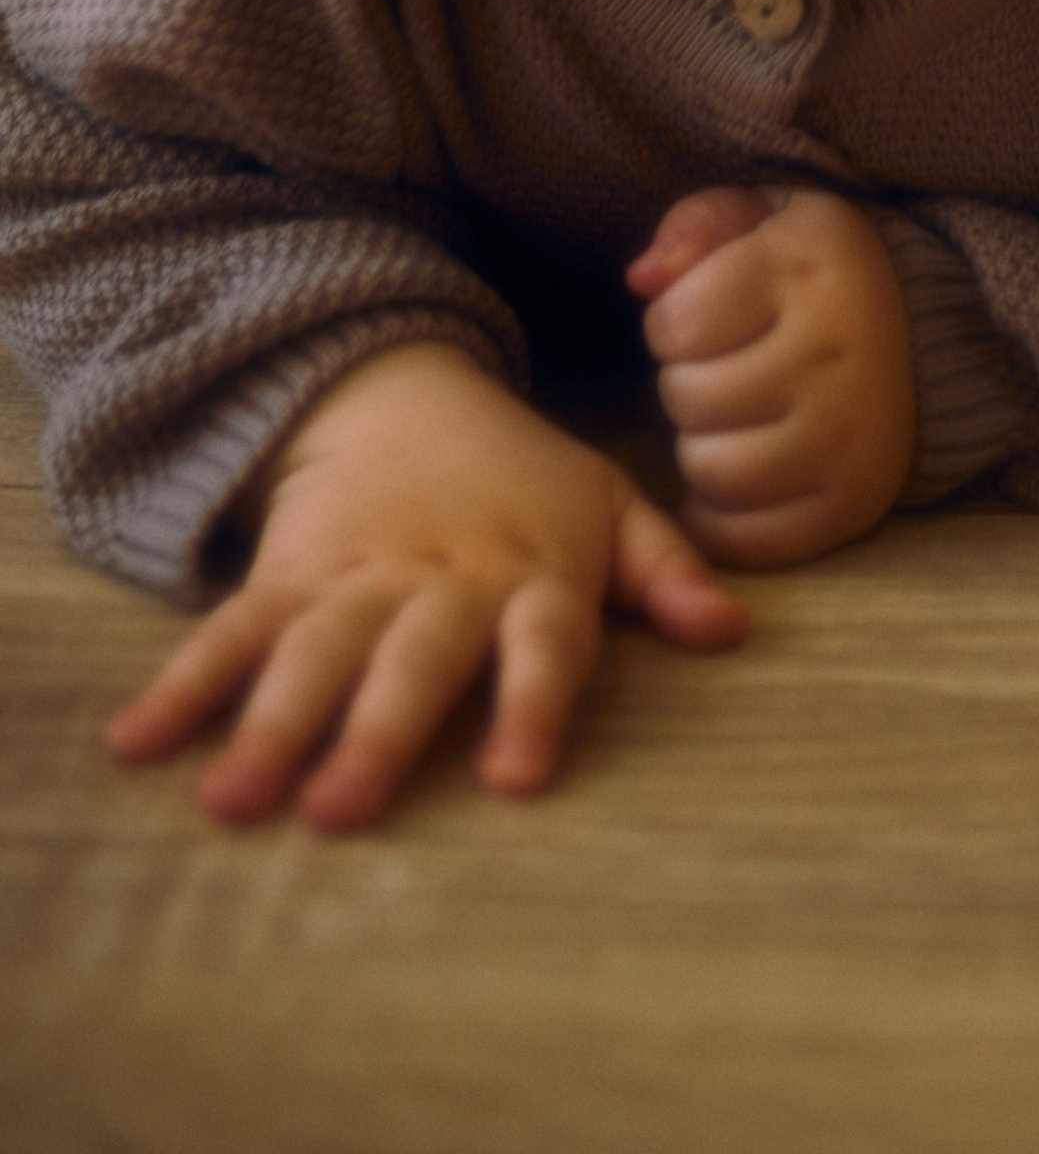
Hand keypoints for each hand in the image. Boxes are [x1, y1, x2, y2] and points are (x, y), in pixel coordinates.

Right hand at [104, 342, 743, 831]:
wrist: (404, 393)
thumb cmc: (522, 480)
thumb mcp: (607, 505)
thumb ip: (666, 572)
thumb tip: (733, 631)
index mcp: (529, 575)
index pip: (542, 643)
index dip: (532, 705)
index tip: (515, 779)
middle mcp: (441, 584)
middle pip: (412, 662)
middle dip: (374, 734)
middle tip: (341, 812)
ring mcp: (357, 580)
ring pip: (314, 654)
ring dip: (272, 727)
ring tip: (233, 801)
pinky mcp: (286, 577)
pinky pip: (231, 632)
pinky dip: (184, 685)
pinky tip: (138, 743)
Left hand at [629, 185, 916, 567]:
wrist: (931, 337)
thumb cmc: (819, 274)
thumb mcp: (767, 217)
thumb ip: (698, 225)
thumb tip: (641, 279)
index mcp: (808, 270)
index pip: (675, 325)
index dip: (675, 322)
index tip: (713, 316)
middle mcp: (833, 355)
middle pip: (687, 400)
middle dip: (689, 384)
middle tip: (727, 369)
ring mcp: (847, 438)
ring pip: (709, 471)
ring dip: (703, 448)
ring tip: (736, 417)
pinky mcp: (851, 505)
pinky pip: (744, 536)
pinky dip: (724, 514)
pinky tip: (743, 471)